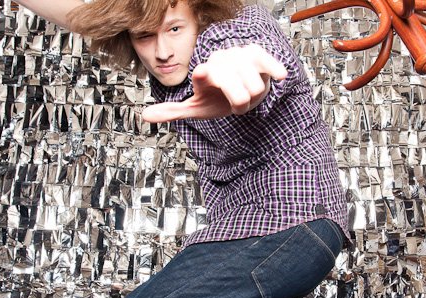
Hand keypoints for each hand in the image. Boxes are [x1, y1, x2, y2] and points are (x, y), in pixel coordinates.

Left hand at [142, 44, 287, 122]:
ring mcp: (238, 56)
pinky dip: (273, 70)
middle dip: (239, 104)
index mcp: (204, 75)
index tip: (202, 73)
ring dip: (254, 97)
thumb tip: (146, 116)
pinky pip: (266, 62)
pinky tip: (280, 76)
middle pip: (235, 89)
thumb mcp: (196, 107)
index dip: (204, 75)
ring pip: (254, 86)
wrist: (239, 86)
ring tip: (248, 94)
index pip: (203, 75)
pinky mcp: (256, 54)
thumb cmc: (217, 98)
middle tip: (237, 106)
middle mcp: (219, 62)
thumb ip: (173, 111)